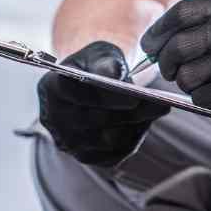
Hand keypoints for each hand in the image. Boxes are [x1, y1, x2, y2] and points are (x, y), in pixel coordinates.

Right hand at [37, 41, 168, 166]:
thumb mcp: (100, 53)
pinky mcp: (85, 156)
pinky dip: (134, 138)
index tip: (134, 97)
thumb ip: (105, 60)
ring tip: (156, 111)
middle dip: (131, 113)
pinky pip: (115, 154)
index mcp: (50, 87)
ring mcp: (68, 141)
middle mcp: (53, 119)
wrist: (90, 86)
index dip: (105, 97)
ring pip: (108, 140)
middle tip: (160, 105)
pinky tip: (143, 122)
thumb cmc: (95, 66)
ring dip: (136, 125)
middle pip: (95, 120)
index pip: (74, 93)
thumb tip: (112, 73)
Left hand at [140, 0, 210, 134]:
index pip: (181, 13)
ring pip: (185, 76)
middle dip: (166, 63)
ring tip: (207, 82)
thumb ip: (203, 25)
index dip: (159, 31)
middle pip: (177, 46)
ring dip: (188, 84)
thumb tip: (153, 42)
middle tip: (170, 70)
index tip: (149, 45)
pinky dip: (205, 99)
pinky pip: (199, 97)